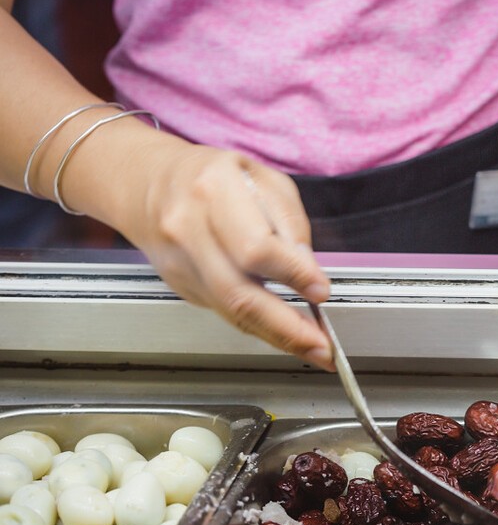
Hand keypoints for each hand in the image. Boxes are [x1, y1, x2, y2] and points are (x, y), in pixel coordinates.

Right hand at [117, 141, 333, 368]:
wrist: (149, 183)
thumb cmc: (214, 175)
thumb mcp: (263, 178)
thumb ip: (289, 221)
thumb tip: (309, 269)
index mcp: (213, 191)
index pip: (256, 247)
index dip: (293, 274)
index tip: (321, 291)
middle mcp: (189, 230)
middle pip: (239, 292)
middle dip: (286, 326)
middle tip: (321, 346)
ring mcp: (180, 263)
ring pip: (231, 311)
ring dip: (276, 336)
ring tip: (311, 348)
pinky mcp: (181, 286)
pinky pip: (224, 311)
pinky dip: (258, 326)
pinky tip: (284, 334)